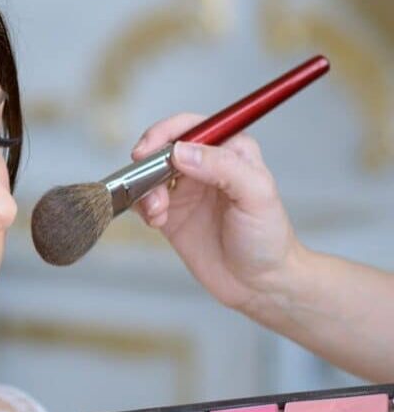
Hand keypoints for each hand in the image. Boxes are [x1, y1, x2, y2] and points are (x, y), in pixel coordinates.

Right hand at [130, 113, 305, 314]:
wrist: (259, 285)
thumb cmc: (267, 239)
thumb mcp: (255, 195)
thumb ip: (222, 167)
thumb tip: (181, 151)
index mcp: (230, 151)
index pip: (191, 126)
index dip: (166, 132)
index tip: (150, 149)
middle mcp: (206, 166)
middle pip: (163, 147)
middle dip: (148, 163)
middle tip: (142, 179)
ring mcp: (186, 190)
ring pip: (149, 174)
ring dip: (144, 190)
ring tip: (157, 211)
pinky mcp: (170, 215)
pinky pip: (144, 200)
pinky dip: (142, 208)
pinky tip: (157, 221)